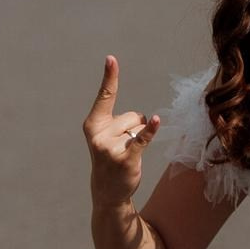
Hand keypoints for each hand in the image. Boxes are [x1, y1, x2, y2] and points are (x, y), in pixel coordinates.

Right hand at [85, 55, 159, 207]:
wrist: (108, 190)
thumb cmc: (110, 156)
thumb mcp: (107, 135)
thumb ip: (119, 121)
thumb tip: (145, 119)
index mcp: (93, 124)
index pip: (105, 96)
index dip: (110, 76)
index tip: (111, 58)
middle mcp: (99, 134)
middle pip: (133, 115)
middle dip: (134, 129)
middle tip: (122, 147)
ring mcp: (111, 147)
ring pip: (140, 127)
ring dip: (138, 139)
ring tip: (126, 155)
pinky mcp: (126, 158)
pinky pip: (142, 139)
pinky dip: (150, 131)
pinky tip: (156, 121)